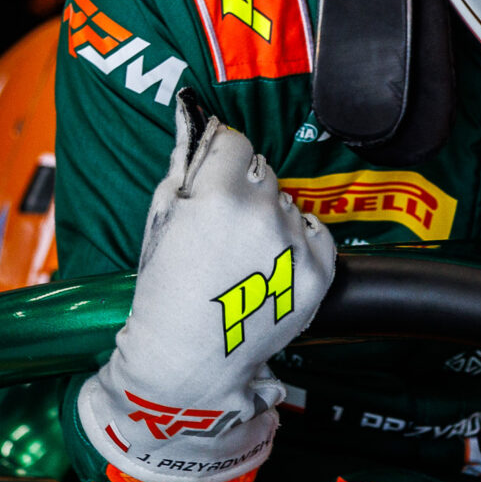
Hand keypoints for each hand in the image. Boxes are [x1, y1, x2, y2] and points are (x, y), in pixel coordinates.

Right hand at [75, 101, 335, 481]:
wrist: (188, 361)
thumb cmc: (165, 292)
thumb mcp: (161, 220)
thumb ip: (185, 165)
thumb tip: (196, 120)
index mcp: (219, 196)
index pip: (234, 141)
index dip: (220, 158)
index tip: (213, 177)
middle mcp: (265, 214)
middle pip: (262, 172)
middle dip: (244, 190)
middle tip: (221, 229)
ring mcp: (296, 245)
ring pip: (289, 203)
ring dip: (271, 217)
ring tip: (243, 257)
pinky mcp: (319, 272)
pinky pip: (315, 231)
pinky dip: (298, 242)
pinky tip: (269, 266)